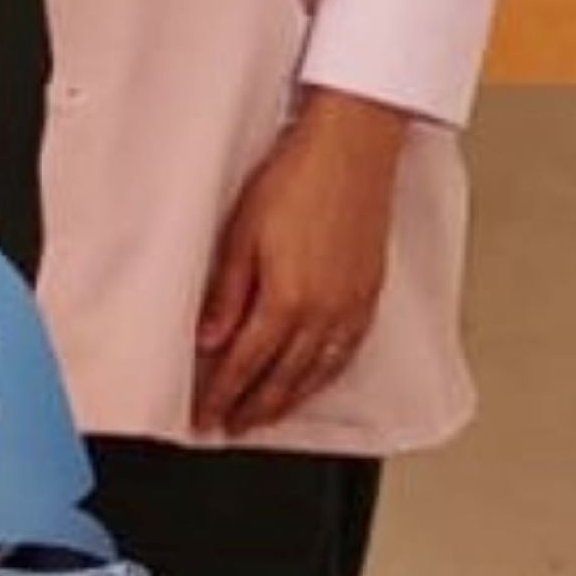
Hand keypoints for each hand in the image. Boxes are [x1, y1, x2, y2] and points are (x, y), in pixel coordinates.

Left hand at [195, 91, 405, 432]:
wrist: (353, 149)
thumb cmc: (298, 179)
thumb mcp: (243, 233)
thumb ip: (227, 293)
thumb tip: (209, 341)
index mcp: (287, 300)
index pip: (245, 364)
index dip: (222, 395)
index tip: (206, 416)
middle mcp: (323, 313)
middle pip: (282, 378)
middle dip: (253, 408)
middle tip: (231, 426)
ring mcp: (352, 307)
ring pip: (317, 374)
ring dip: (288, 401)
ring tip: (266, 416)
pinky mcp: (370, 295)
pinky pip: (346, 355)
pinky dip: (325, 378)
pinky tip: (314, 382)